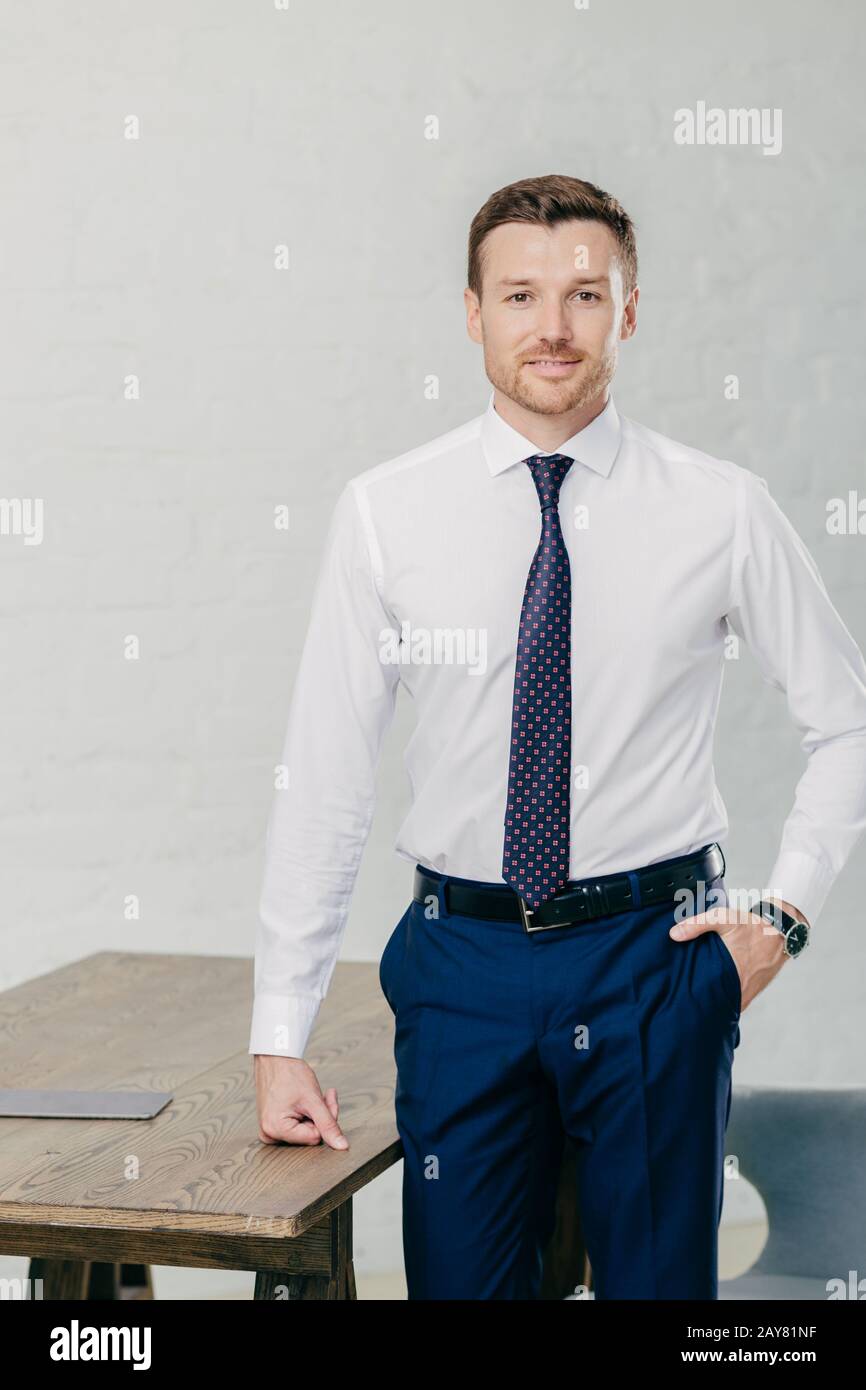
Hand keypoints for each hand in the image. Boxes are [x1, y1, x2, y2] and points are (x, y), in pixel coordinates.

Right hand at [254, 1053, 348, 1148]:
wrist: (276, 1057)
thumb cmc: (290, 1073)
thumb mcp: (314, 1100)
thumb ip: (328, 1125)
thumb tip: (342, 1147)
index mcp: (275, 1130)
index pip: (315, 1138)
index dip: (326, 1119)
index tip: (327, 1099)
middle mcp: (269, 1134)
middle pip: (309, 1135)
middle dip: (320, 1116)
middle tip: (323, 1096)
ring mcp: (269, 1130)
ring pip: (305, 1130)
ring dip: (314, 1114)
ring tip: (312, 1095)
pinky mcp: (273, 1124)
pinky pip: (297, 1126)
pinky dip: (305, 1113)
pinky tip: (305, 1100)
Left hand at [668, 898, 798, 1011]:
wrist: (783, 929)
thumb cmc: (753, 926)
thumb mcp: (724, 919)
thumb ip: (698, 925)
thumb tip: (673, 934)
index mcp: (732, 974)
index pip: (710, 1000)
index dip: (696, 1003)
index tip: (682, 1002)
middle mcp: (743, 988)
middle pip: (719, 1004)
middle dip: (704, 1004)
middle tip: (687, 1001)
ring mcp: (751, 990)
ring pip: (730, 1002)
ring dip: (717, 1001)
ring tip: (699, 998)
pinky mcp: (757, 988)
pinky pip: (739, 998)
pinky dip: (729, 996)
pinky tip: (717, 990)